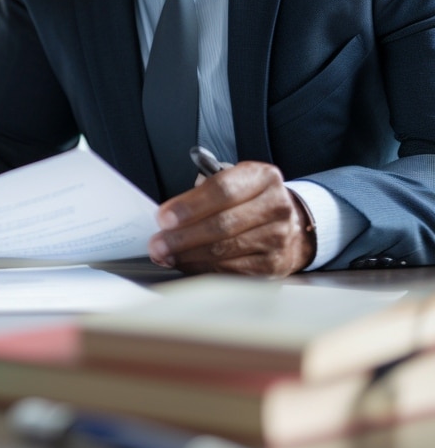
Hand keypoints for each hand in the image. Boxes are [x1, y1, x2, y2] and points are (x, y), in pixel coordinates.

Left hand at [148, 161, 316, 275]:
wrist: (289, 224)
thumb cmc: (249, 200)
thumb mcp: (232, 182)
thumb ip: (201, 193)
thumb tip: (167, 217)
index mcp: (262, 177)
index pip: (222, 190)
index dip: (190, 206)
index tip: (164, 218)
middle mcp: (276, 206)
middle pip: (223, 224)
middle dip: (183, 236)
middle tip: (157, 243)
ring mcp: (278, 237)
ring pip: (225, 250)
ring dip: (189, 255)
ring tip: (165, 255)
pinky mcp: (274, 265)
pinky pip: (232, 270)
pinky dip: (203, 269)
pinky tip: (186, 264)